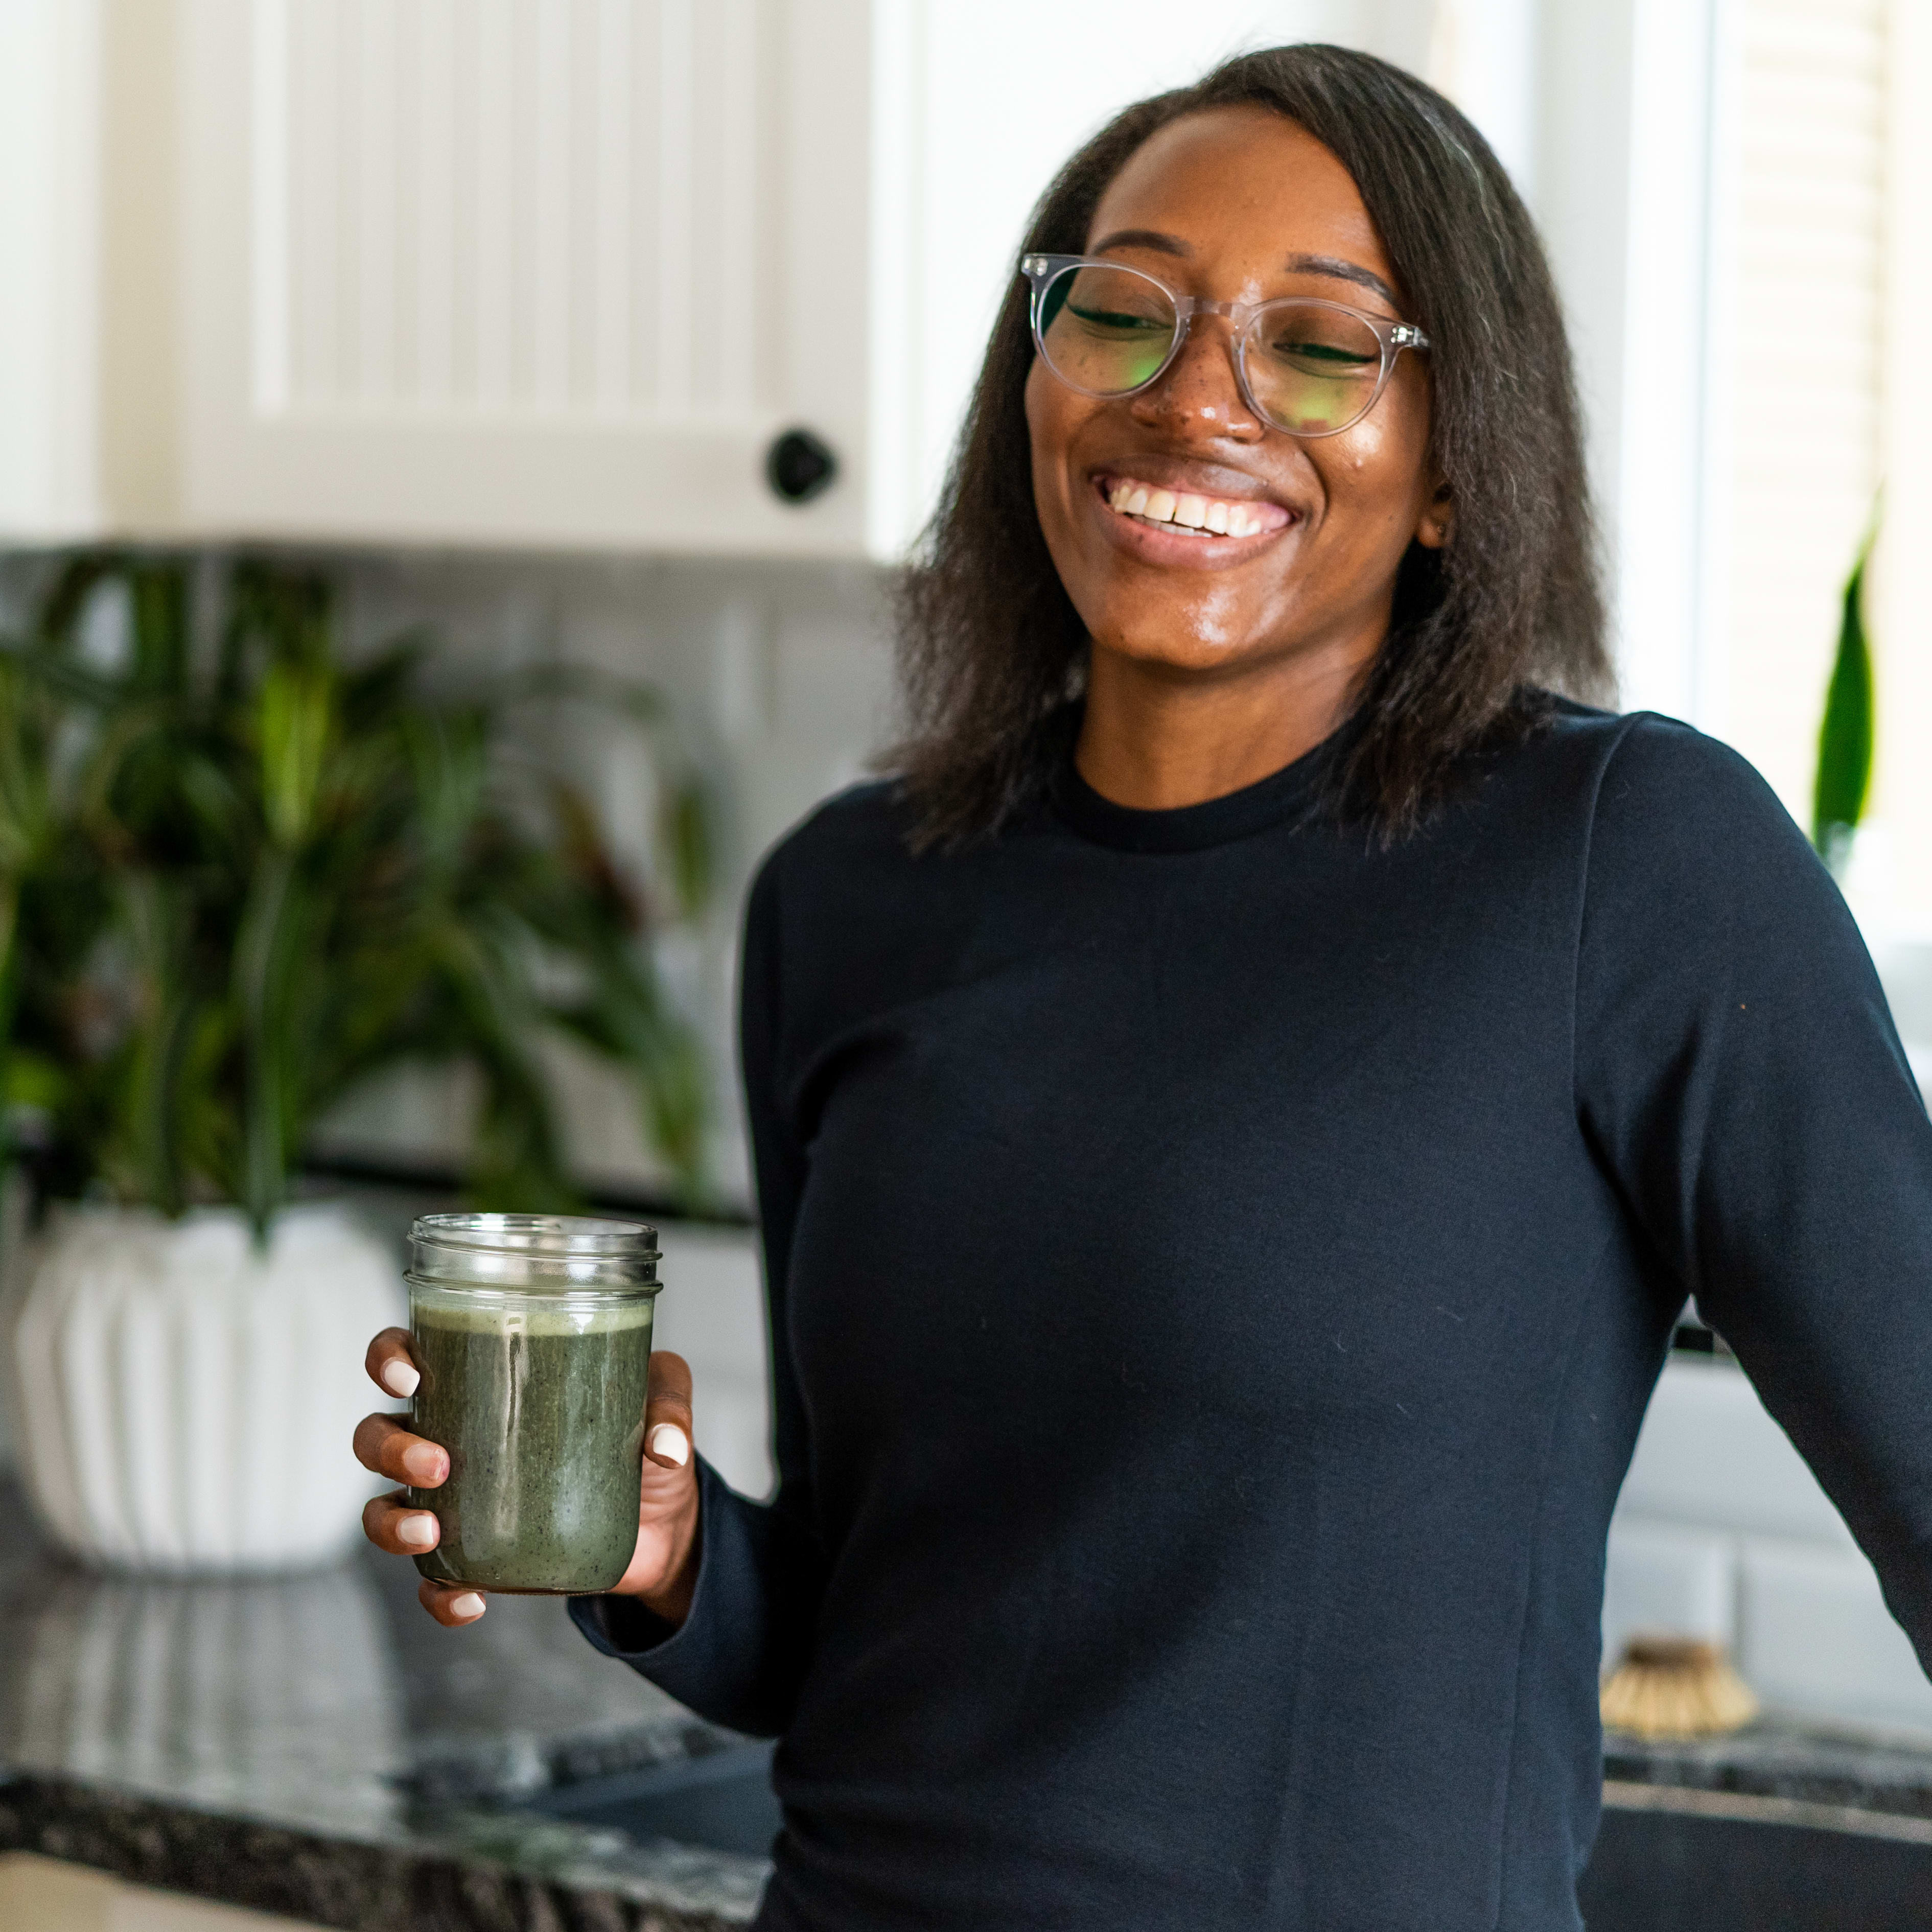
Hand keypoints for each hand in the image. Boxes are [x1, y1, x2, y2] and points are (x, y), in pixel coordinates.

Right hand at [353, 1330, 702, 1628]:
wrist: (663, 1521)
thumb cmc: (642, 1435)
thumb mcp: (661, 1400)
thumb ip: (667, 1403)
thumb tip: (663, 1444)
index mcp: (482, 1382)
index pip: (408, 1356)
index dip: (388, 1359)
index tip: (410, 1377)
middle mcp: (453, 1438)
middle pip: (378, 1434)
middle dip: (391, 1448)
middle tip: (439, 1462)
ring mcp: (457, 1502)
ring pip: (382, 1508)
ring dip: (391, 1522)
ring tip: (432, 1532)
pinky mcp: (476, 1559)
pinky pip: (431, 1583)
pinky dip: (438, 1595)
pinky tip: (470, 1599)